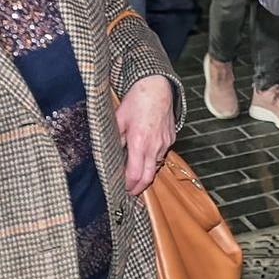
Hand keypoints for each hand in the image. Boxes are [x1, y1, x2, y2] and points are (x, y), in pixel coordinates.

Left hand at [116, 74, 175, 194]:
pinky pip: (161, 155)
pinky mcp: (171, 139)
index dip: (128, 186)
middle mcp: (154, 146)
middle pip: (148, 177)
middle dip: (139, 188)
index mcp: (139, 143)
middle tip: (130, 192)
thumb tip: (108, 155)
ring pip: (156, 166)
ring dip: (146, 173)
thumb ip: (115, 139)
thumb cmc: (137, 101)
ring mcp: (165, 143)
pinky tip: (145, 157)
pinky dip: (153, 160)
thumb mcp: (118, 119)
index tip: (122, 189)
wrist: (157, 87)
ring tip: (135, 175)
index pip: (134, 174)